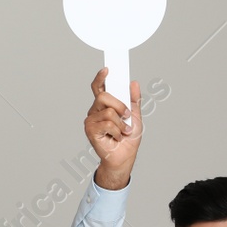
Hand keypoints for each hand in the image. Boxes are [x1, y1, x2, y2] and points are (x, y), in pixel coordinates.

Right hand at [83, 69, 141, 190]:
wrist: (124, 157)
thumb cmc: (127, 138)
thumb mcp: (135, 116)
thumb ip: (134, 100)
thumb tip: (133, 83)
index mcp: (104, 106)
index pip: (99, 88)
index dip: (101, 78)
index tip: (107, 69)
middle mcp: (95, 111)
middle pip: (103, 96)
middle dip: (119, 104)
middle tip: (126, 114)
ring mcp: (91, 120)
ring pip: (108, 111)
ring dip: (121, 122)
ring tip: (123, 131)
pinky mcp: (90, 130)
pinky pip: (107, 123)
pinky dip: (117, 130)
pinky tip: (117, 136)